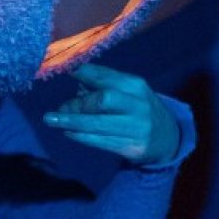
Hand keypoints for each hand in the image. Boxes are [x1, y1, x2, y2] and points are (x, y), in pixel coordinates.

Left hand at [42, 63, 180, 165]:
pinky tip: (68, 132)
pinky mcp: (132, 147)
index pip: (105, 76)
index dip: (82, 74)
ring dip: (71, 122)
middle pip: (103, 100)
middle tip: (61, 108)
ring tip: (51, 120)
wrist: (167, 138)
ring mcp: (136, 128)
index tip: (63, 71)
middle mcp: (137, 105)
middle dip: (78, 104)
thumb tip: (72, 73)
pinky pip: (100, 141)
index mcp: (135, 86)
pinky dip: (80, 136)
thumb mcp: (127, 90)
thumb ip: (102, 82)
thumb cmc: (136, 108)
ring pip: (98, 124)